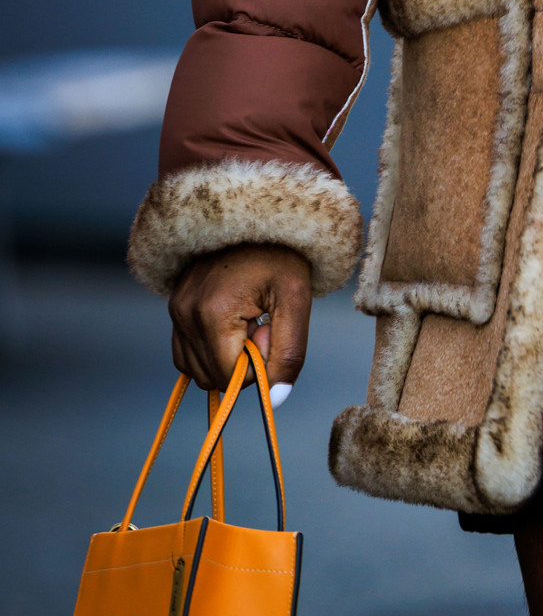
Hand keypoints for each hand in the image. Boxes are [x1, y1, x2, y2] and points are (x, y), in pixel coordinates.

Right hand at [168, 243, 311, 396]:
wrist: (256, 215)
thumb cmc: (281, 254)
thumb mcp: (296, 300)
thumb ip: (289, 353)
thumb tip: (274, 400)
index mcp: (212, 313)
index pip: (230, 378)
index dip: (258, 364)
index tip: (269, 327)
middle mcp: (185, 314)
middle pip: (213, 377)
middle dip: (242, 361)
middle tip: (260, 321)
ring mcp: (175, 311)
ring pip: (197, 371)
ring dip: (226, 357)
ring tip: (246, 317)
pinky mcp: (173, 309)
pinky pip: (186, 354)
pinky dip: (210, 351)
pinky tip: (231, 322)